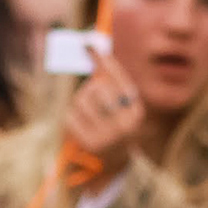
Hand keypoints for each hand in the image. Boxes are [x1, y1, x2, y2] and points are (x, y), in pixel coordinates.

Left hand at [60, 52, 147, 183]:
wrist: (113, 164)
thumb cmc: (114, 125)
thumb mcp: (118, 105)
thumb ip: (109, 81)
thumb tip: (92, 48)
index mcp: (136, 112)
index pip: (118, 80)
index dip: (103, 60)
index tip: (87, 43)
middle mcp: (126, 125)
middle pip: (97, 88)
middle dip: (91, 88)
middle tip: (93, 97)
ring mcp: (108, 136)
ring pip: (81, 101)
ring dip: (79, 103)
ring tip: (88, 115)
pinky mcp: (89, 144)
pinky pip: (71, 116)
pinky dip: (72, 118)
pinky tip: (81, 127)